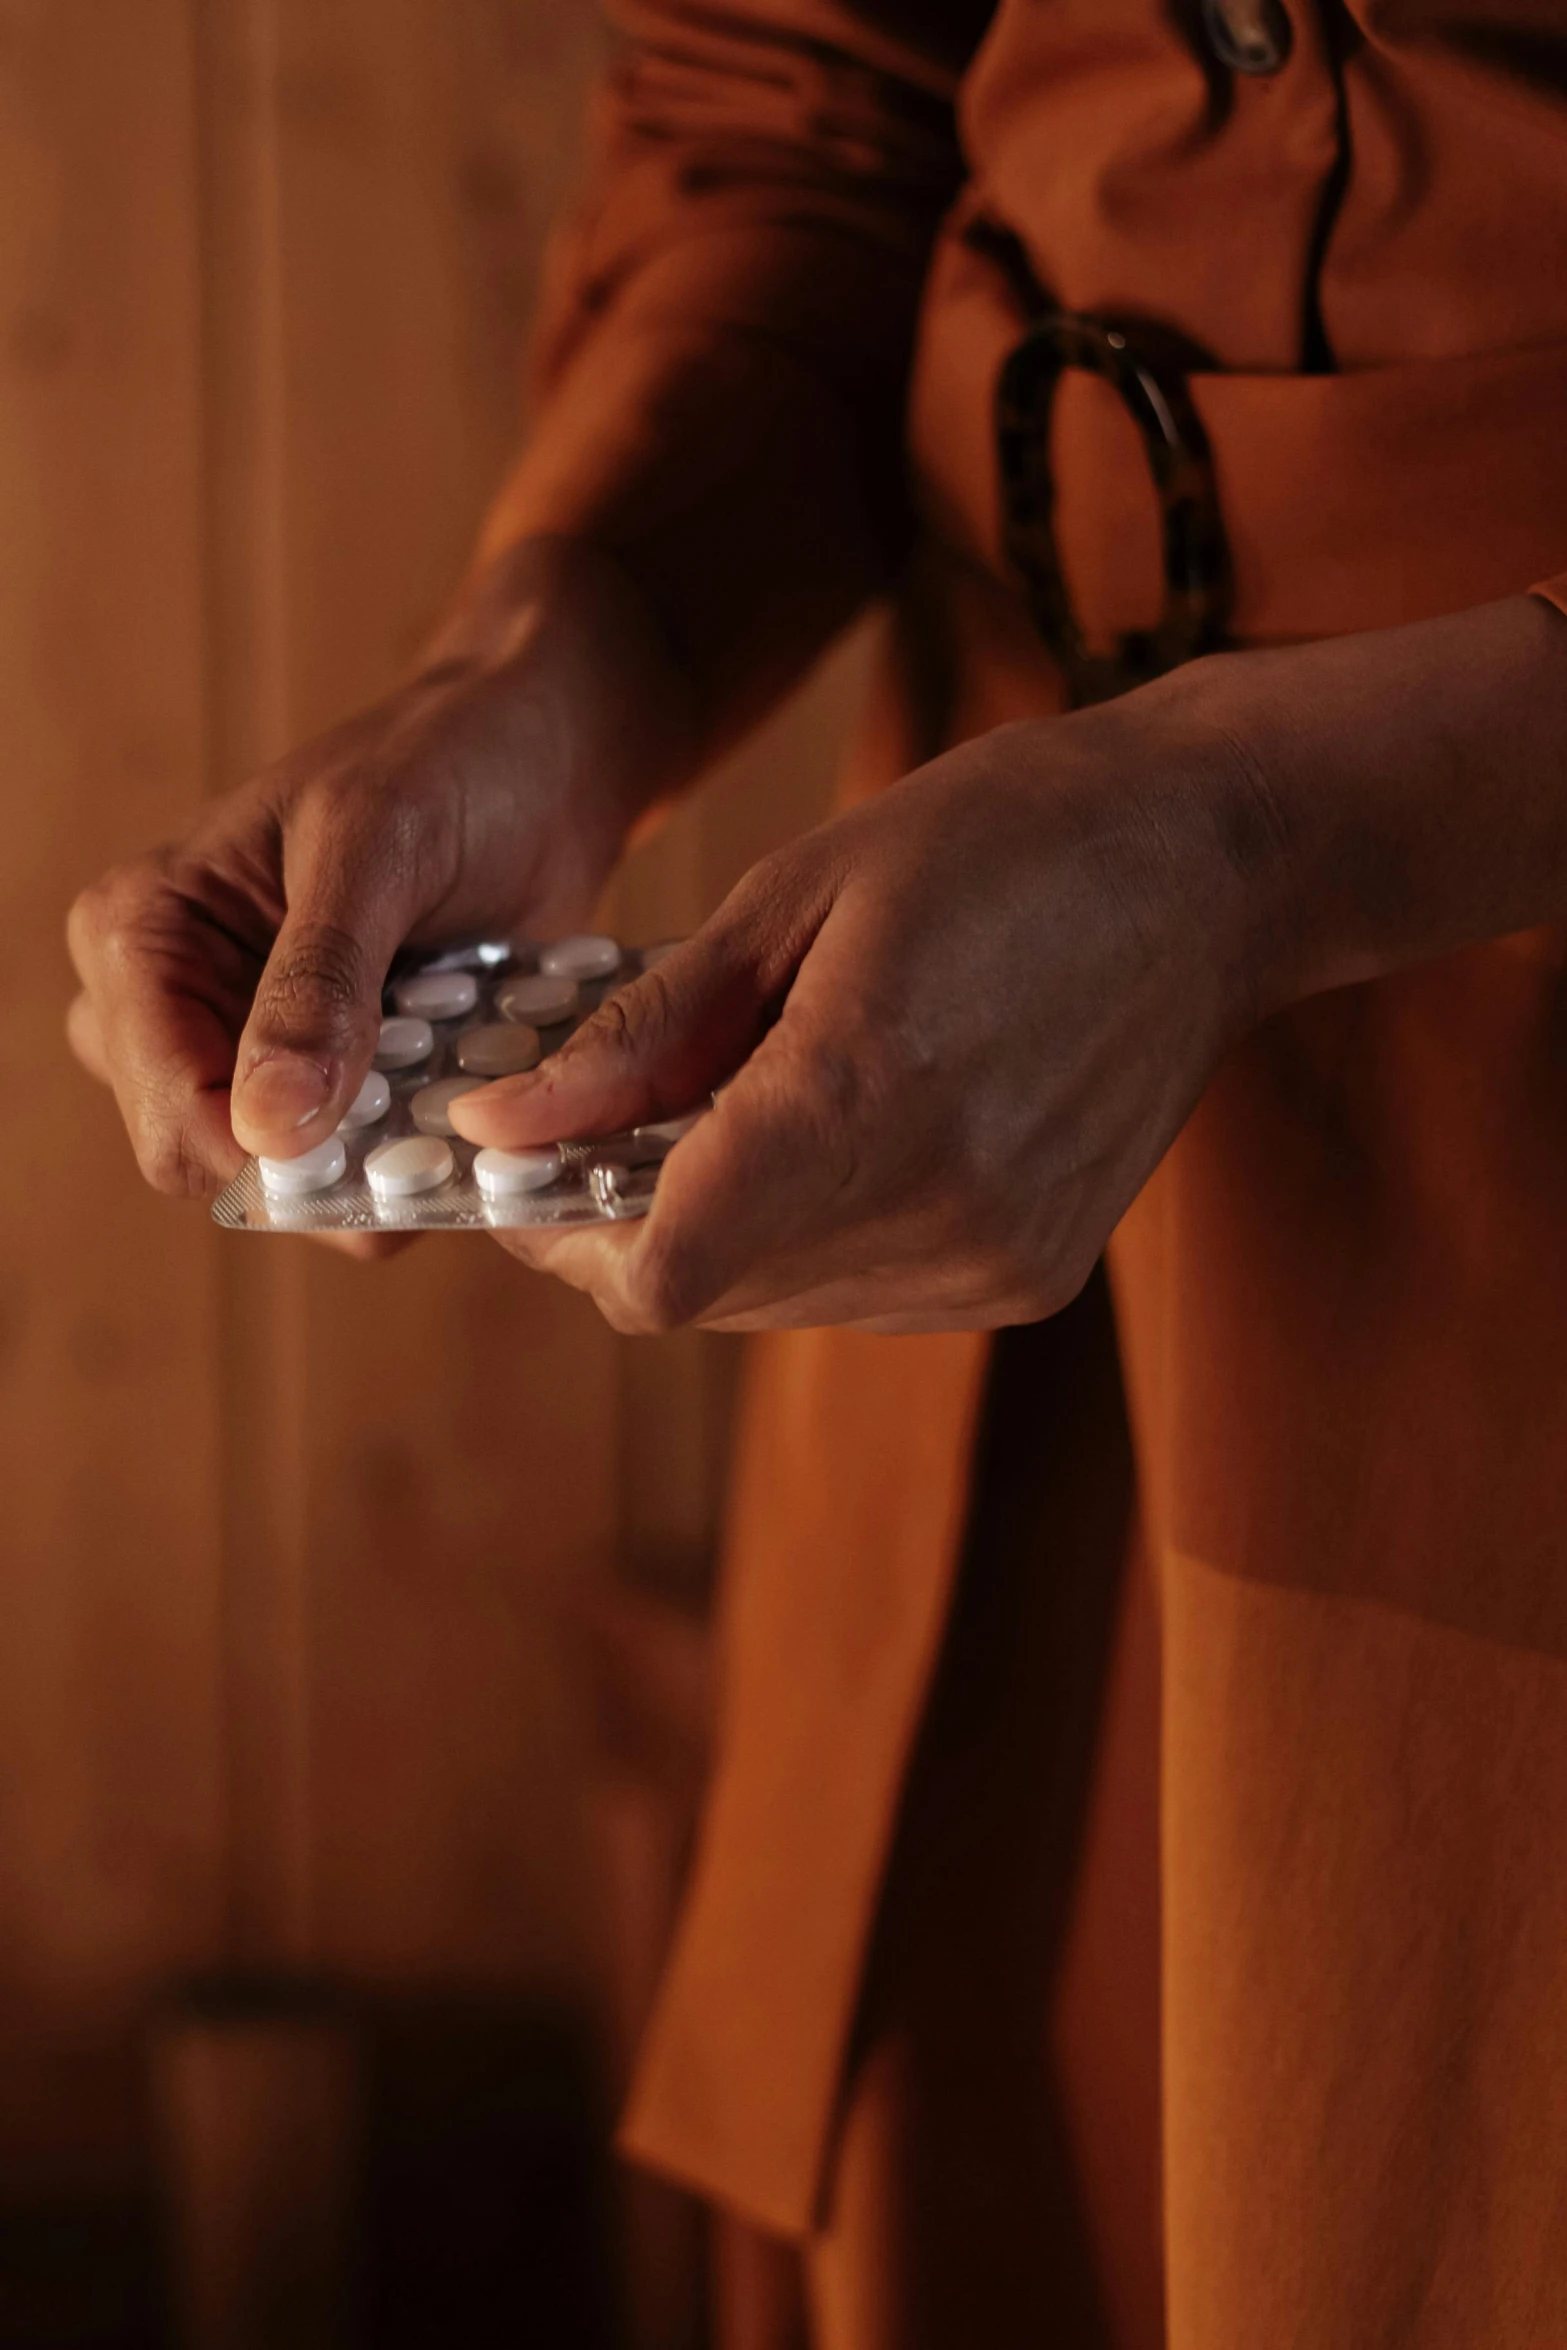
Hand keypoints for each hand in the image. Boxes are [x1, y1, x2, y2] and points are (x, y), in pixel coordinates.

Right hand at [66, 538, 693, 1238]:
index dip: (272, 1158)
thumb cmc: (446, 767)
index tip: (386, 1157)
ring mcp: (241, 1046)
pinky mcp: (319, 1074)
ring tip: (464, 1102)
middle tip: (442, 1134)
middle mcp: (168, 1003)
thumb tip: (268, 1126)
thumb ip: (320, 984)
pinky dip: (412, 1149)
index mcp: (139, 931)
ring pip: (288, 1177)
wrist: (535, 762)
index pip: (173, 1110)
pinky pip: (350, 1161)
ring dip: (381, 1164)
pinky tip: (470, 1103)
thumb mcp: (378, 852)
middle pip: (218, 1161)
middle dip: (329, 1168)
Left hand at [450, 668, 1287, 1330]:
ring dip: (721, 1230)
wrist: (1213, 868)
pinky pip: (861, 1293)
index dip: (563, 1235)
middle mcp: (937, 1209)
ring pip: (775, 1305)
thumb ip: (644, 1035)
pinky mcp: (1030, 1279)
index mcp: (863, 1094)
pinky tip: (845, 1130)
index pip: (658, 1274)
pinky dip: (812, 1234)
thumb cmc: (999, 839)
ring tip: (748, 1103)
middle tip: (617, 1117)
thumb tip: (499, 1124)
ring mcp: (994, 1260)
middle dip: (628, 1223)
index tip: (529, 1166)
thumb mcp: (794, 895)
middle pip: (703, 1296)